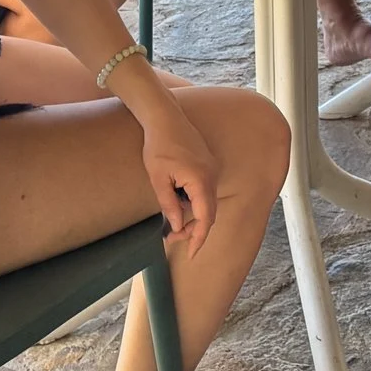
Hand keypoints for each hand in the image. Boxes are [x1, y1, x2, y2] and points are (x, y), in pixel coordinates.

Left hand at [134, 96, 220, 256]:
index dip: (199, 238)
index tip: (191, 254)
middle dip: (194, 230)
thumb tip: (178, 226)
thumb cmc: (158, 145)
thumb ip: (169, 205)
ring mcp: (212, 168)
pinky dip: (195, 203)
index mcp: (201, 180)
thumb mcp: (158, 179)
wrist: (164, 116)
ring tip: (172, 225)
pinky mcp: (208, 164)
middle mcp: (212, 175)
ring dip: (194, 216)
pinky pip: (205, 190)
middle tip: (172, 239)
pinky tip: (179, 205)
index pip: (206, 218)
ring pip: (207, 202)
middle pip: (209, 212)